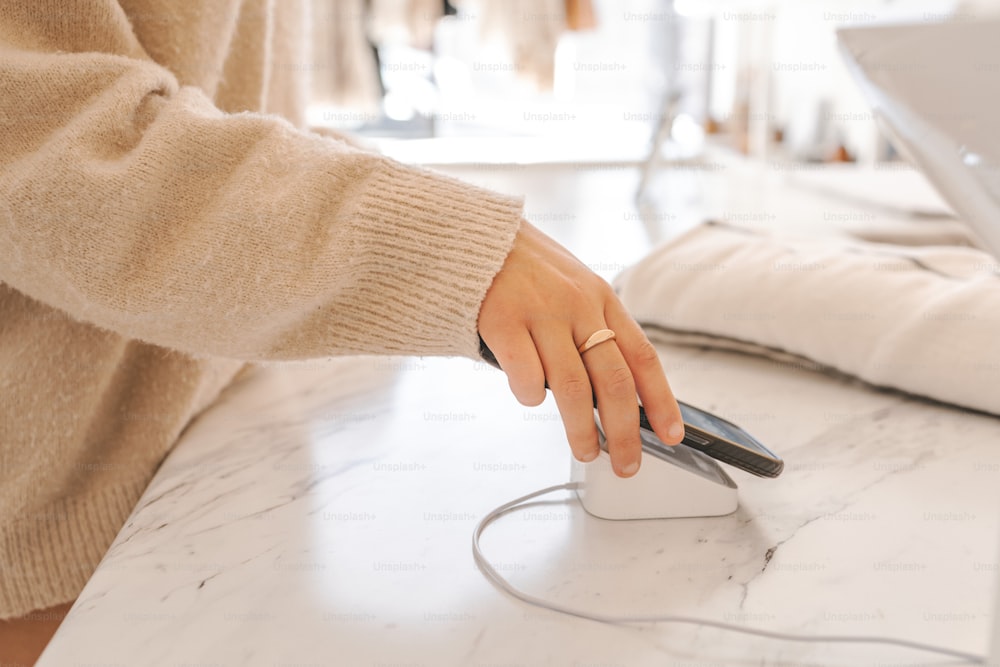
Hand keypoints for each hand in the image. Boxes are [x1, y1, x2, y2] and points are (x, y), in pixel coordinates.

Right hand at [478, 219, 684, 476]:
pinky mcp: (504, 321)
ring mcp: (542, 313)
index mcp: (602, 299)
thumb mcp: (575, 288)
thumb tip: (614, 395)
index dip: (663, 400)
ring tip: (585, 451)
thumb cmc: (527, 270)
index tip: (673, 435)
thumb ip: (594, 330)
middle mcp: (579, 306)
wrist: (478, 236)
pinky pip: (525, 375)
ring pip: (572, 388)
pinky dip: (530, 396)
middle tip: (627, 463)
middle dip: (625, 431)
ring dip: (581, 430)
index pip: (644, 357)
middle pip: (614, 381)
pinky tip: (529, 398)